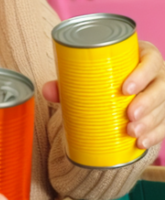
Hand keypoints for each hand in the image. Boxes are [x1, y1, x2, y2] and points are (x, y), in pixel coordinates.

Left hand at [42, 41, 164, 149]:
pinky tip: (142, 142)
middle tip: (129, 116)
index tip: (125, 89)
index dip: (142, 73)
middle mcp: (157, 74)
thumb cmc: (106, 74)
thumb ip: (68, 81)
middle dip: (148, 103)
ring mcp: (161, 93)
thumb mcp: (91, 73)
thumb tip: (45, 90)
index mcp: (141, 56)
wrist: (119, 82)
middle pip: (161, 86)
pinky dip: (155, 134)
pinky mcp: (162, 111)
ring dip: (152, 122)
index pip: (151, 60)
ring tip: (132, 133)